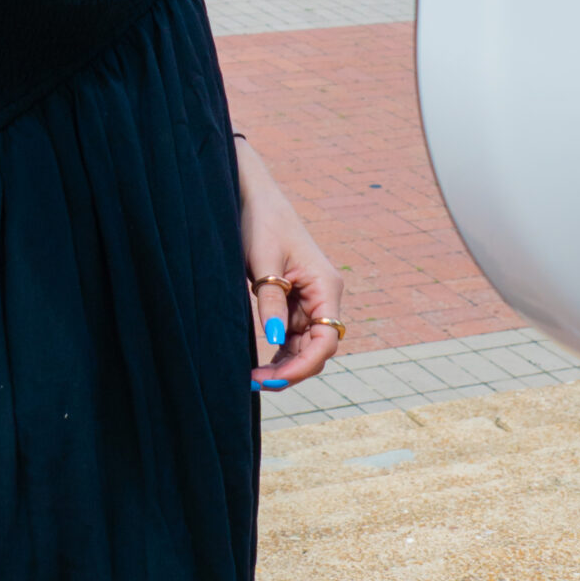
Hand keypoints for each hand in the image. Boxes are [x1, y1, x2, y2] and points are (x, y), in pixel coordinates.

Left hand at [238, 147, 345, 392]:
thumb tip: (275, 339)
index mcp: (326, 285)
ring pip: (305, 346)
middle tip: (256, 382)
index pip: (327, 338)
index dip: (304, 365)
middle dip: (291, 370)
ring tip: (254, 377)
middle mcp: (324, 296)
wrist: (252, 198)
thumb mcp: (263, 263)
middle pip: (318, 348)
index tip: (274, 379)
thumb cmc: (260, 222)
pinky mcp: (295, 301)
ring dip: (284, 365)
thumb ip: (271, 301)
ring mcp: (310, 300)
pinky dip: (280, 352)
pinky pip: (293, 336)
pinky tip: (261, 365)